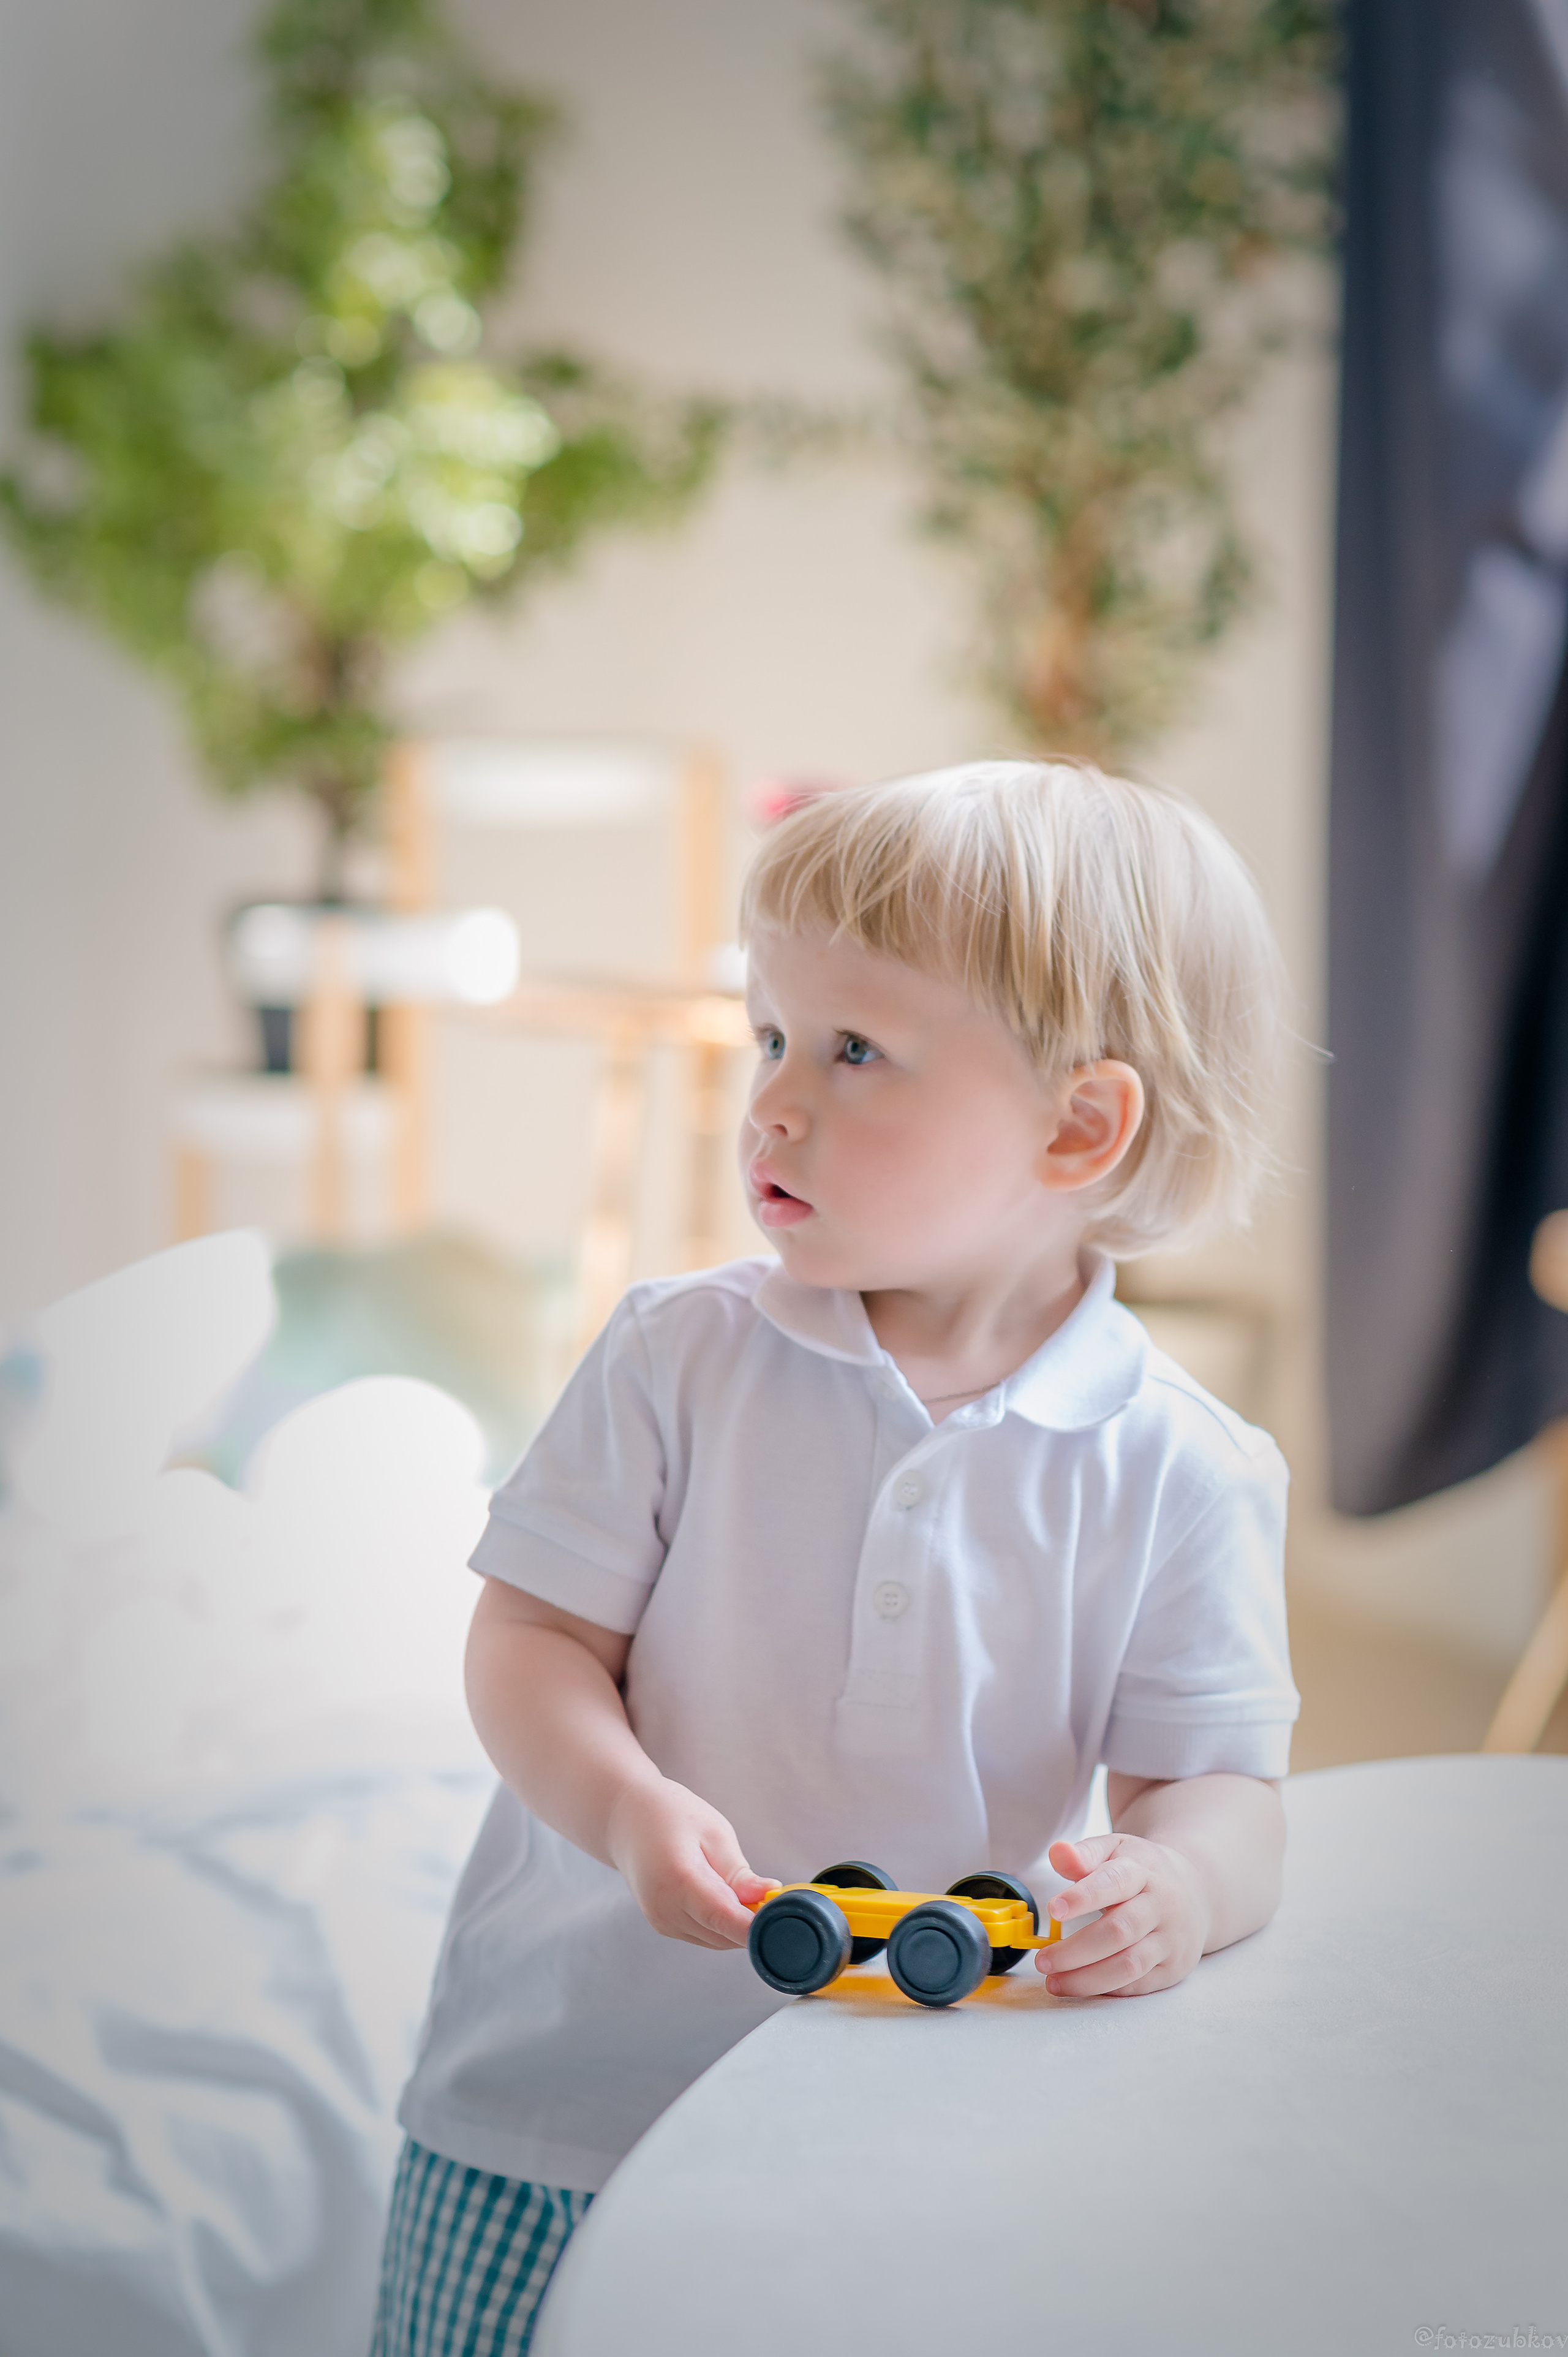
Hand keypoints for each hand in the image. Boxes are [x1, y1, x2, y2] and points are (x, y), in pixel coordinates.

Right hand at [606, 1775, 777, 1948]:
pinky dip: (721, 1924)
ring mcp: (661, 1921)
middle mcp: (666, 1908)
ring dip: (737, 1925)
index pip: (726, 1919)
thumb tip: (767, 1896)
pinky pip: (703, 1935)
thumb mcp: (712, 1831)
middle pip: (724, 1935)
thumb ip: (739, 1872)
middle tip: (775, 1899)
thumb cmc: (669, 1815)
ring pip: (716, 1940)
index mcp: (679, 1879)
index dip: (759, 1927)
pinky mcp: (663, 1925)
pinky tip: (726, 1898)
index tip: (787, 1921)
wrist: (625, 1819)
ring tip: (748, 1892)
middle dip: (754, 1924)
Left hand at [1037, 1832, 1212, 1997]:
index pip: (1114, 1882)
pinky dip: (1107, 1989)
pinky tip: (1081, 1986)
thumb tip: (1057, 1852)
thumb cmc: (1143, 1870)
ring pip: (1130, 1965)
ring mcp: (1171, 1940)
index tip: (1053, 1908)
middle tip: (1042, 1960)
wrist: (1196, 1892)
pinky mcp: (1173, 1968)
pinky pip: (1139, 1985)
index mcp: (1143, 1872)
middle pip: (1119, 1931)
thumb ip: (1084, 1854)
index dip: (1084, 1896)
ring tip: (1054, 1982)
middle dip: (1077, 1950)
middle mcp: (1161, 1907)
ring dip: (1088, 1979)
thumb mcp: (1116, 1850)